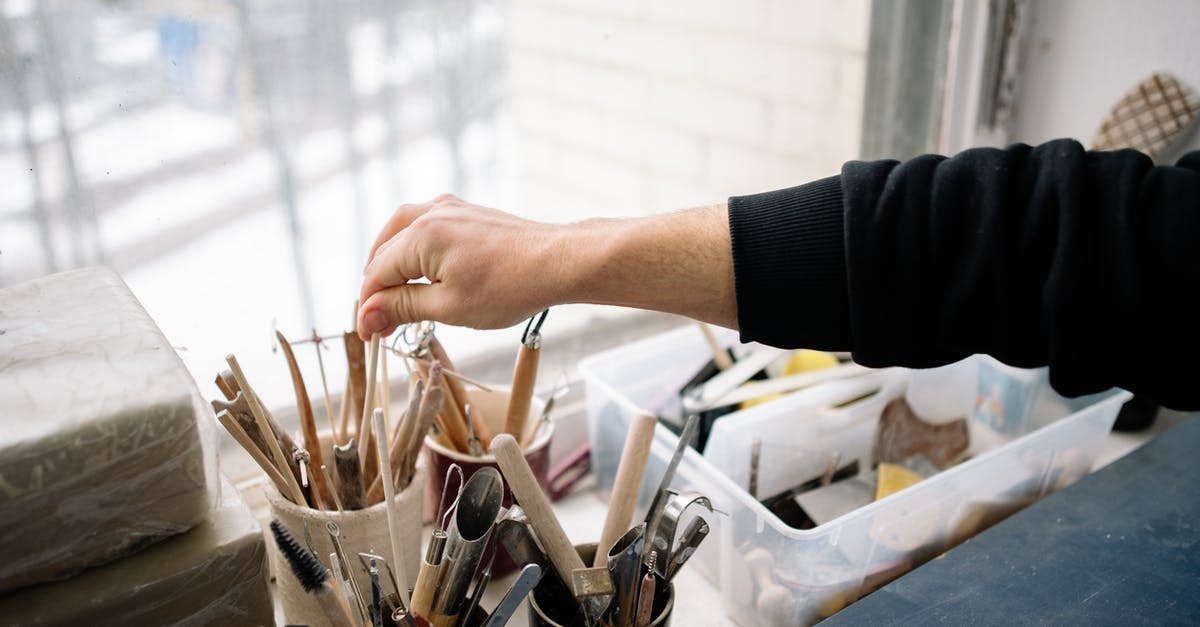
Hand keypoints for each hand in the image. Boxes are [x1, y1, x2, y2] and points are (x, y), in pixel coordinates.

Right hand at [357, 195, 736, 340]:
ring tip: (398, 302)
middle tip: (383, 326)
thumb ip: (402, 308)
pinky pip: (426, 228)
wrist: (558, 262)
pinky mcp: (467, 213)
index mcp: (419, 234)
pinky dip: (416, 254)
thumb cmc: (509, 286)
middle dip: (379, 288)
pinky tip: (425, 276)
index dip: (368, 307)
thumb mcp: (449, 307)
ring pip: (402, 235)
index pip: (375, 273)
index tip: (370, 336)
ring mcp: (450, 208)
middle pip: (384, 251)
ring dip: (395, 268)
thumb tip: (365, 316)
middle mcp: (430, 213)